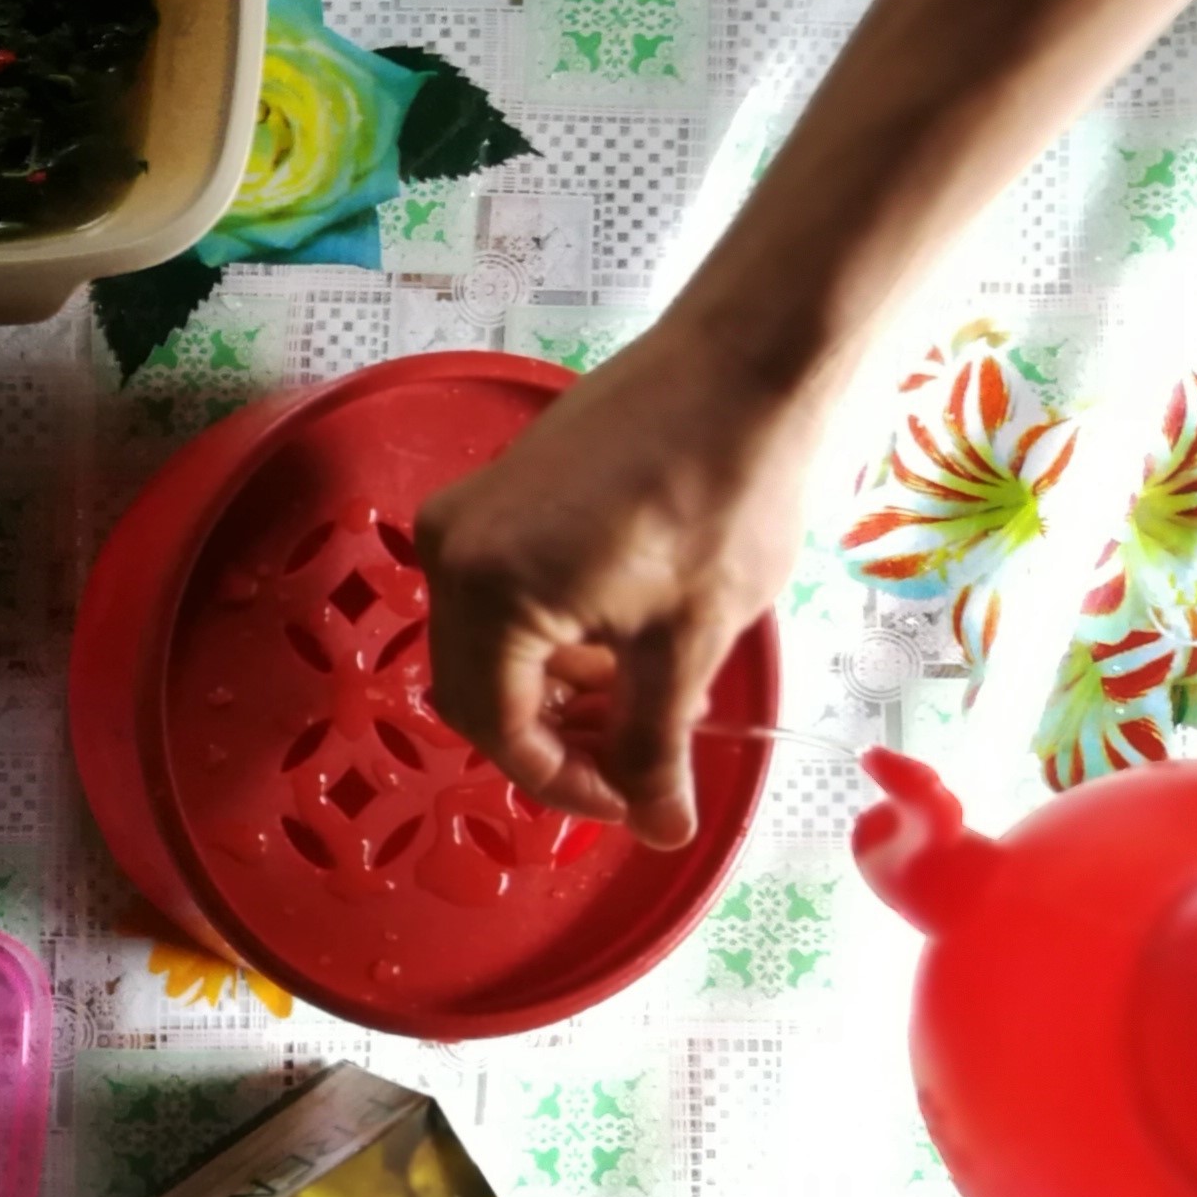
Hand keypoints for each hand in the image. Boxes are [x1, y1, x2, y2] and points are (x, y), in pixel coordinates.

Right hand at [417, 323, 831, 846]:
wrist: (745, 366)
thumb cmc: (724, 496)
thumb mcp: (692, 639)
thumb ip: (656, 745)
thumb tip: (659, 829)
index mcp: (489, 595)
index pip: (498, 729)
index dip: (562, 783)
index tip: (632, 805)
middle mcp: (452, 554)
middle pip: (476, 690)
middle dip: (551, 740)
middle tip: (632, 766)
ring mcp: (466, 515)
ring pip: (486, 644)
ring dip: (551, 689)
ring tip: (639, 696)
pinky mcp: (495, 491)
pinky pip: (496, 593)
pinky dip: (547, 636)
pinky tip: (619, 636)